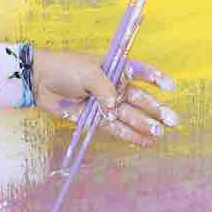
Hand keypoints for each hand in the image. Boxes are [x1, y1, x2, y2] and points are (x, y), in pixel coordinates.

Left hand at [31, 49, 178, 146]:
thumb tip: (115, 106)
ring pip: (129, 115)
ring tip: (159, 134)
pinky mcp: (95, 118)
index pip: (140, 72)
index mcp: (114, 69)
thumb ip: (105, 88)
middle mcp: (113, 87)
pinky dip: (128, 135)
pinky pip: (115, 127)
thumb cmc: (65, 69)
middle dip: (156, 110)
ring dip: (144, 125)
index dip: (155, 78)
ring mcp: (105, 104)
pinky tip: (144, 142)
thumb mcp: (88, 71)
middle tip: (172, 121)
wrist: (39, 82)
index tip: (171, 87)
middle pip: (139, 99)